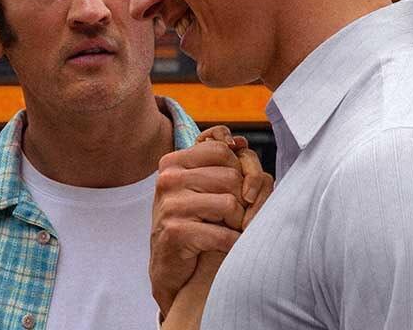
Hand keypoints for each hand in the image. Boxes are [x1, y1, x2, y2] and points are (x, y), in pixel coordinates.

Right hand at [150, 126, 273, 316]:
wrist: (171, 269)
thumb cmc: (195, 223)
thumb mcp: (205, 186)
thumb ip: (223, 162)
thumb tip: (242, 143)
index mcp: (174, 161)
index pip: (222, 149)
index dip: (243, 169)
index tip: (245, 190)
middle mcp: (168, 179)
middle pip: (230, 176)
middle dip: (244, 200)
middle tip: (238, 216)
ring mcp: (169, 204)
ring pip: (229, 203)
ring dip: (238, 222)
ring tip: (231, 229)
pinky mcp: (174, 231)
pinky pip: (222, 233)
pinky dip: (232, 243)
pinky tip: (227, 246)